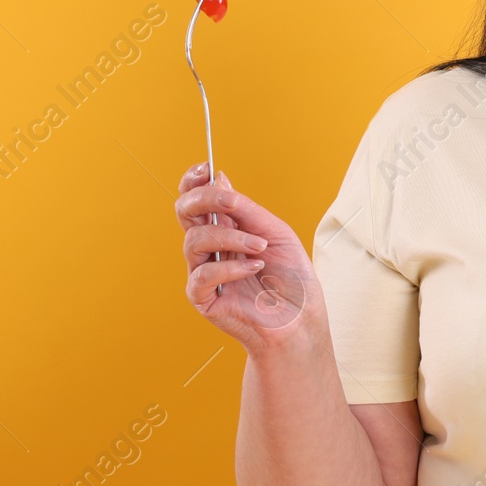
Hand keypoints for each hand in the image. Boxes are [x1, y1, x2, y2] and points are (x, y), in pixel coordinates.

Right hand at [175, 165, 323, 355]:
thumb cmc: (290, 277)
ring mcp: (203, 272)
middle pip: (185, 212)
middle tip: (230, 201)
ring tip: (260, 247)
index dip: (194, 181)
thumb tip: (219, 177)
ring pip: (195, 241)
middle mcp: (209, 248)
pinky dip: (230, 267)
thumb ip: (245, 209)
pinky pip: (202, 274)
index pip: (196, 199)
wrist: (301, 318)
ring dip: (231, 238)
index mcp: (224, 228)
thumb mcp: (274, 232)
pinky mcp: (202, 298)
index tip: (205, 167)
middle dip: (204, 199)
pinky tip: (254, 268)